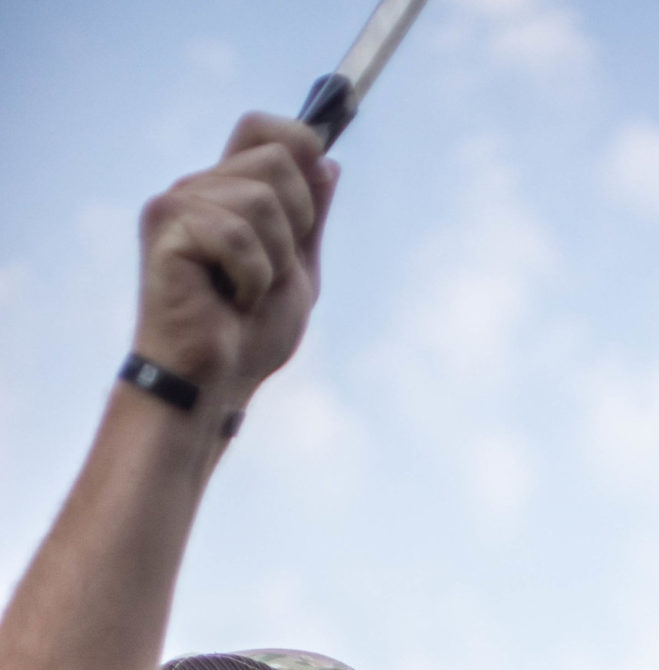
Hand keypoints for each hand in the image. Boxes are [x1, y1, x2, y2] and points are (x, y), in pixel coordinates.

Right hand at [132, 115, 335, 411]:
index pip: (262, 128)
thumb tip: (327, 163)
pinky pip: (239, 236)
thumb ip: (311, 220)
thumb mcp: (297, 273)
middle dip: (297, 225)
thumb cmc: (249, 339)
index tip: (314, 180)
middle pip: (278, 160)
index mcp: (226, 192)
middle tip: (268, 273)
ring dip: (273, 261)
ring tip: (243, 293)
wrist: (214, 387)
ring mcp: (178, 204)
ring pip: (263, 201)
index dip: (298, 142)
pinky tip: (228, 303)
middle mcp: (197, 188)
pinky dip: (251, 280)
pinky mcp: (167, 228)